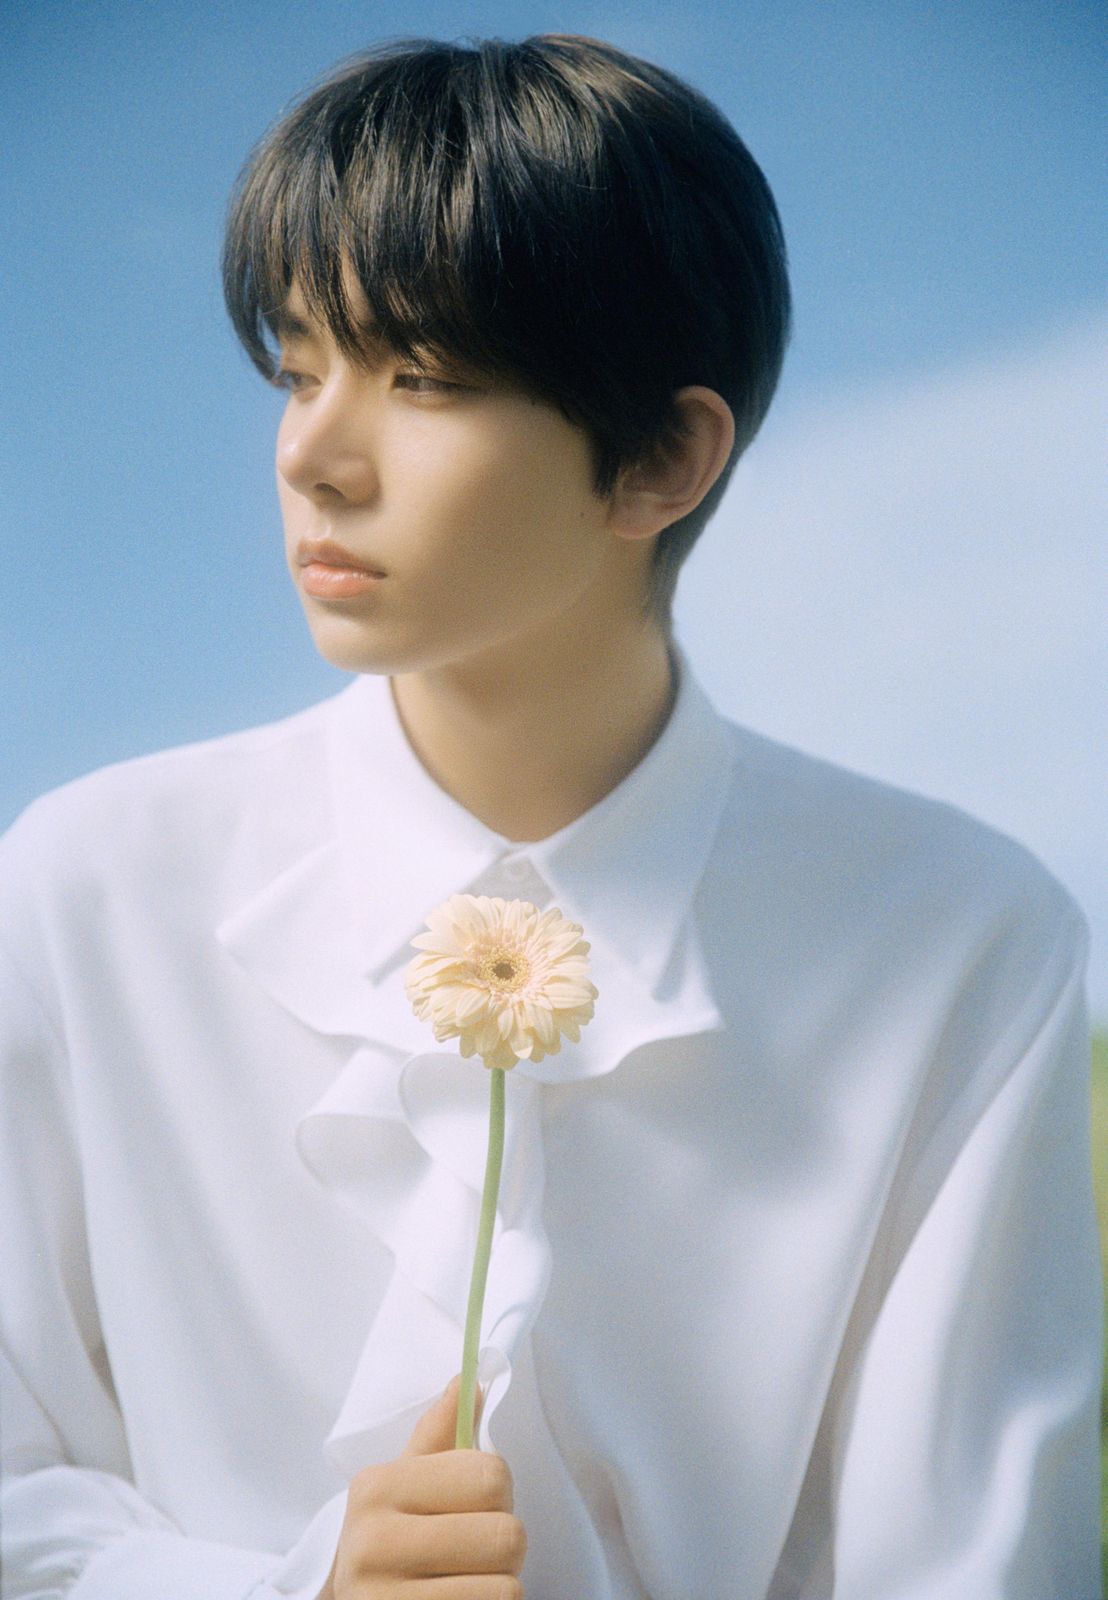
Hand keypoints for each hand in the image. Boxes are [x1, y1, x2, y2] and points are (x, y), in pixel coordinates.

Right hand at [316, 1375, 526, 1597]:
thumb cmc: (386, 1541)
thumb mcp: (401, 1484)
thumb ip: (439, 1436)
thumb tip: (469, 1376)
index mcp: (377, 1487)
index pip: (490, 1475)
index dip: (498, 1492)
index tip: (473, 1505)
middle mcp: (373, 1542)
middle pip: (505, 1534)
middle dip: (504, 1544)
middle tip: (474, 1551)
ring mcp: (384, 1598)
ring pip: (507, 1587)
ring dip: (499, 1585)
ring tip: (465, 1580)